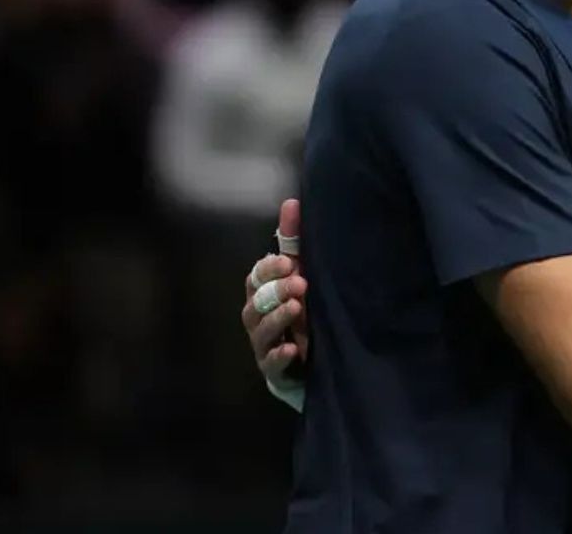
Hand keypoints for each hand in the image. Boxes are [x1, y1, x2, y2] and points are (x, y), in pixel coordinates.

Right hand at [242, 198, 309, 384]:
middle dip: (275, 291)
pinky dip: (279, 356)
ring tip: (297, 307)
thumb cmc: (304, 308)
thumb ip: (294, 241)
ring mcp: (264, 344)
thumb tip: (291, 202)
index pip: (255, 277)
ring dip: (277, 318)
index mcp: (261, 293)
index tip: (286, 261)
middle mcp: (257, 318)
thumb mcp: (301, 274)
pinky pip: (270, 364)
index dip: (267, 269)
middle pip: (255, 302)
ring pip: (260, 331)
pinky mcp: (274, 369)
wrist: (316, 356)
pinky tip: (292, 349)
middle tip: (300, 282)